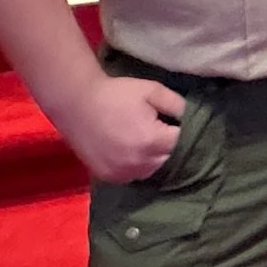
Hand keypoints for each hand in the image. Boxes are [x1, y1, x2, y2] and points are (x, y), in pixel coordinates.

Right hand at [57, 74, 184, 183]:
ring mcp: (121, 172)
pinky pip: (132, 176)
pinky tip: (132, 150)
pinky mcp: (108, 177)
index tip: (173, 121)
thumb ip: (176, 104)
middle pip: (167, 158)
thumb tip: (188, 117)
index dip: (179, 130)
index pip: (180, 142)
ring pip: (151, 169)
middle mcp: (138, 162)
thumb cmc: (116, 94)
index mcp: (152, 141)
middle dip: (168, 145)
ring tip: (146, 140)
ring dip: (154, 157)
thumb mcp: (152, 90)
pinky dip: (136, 166)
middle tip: (160, 129)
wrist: (77, 104)